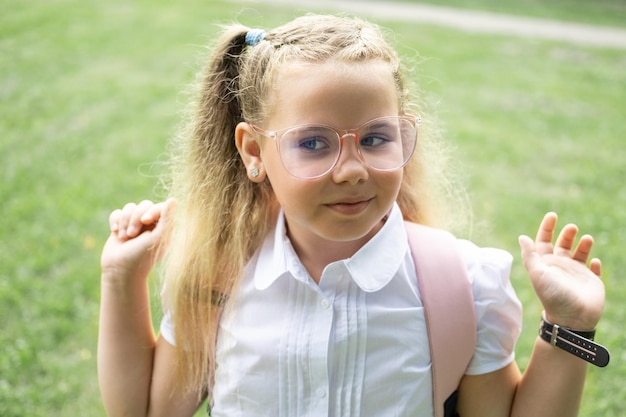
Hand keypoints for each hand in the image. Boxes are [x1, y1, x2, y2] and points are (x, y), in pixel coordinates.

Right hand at [100, 199, 175, 284]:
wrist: (120, 271)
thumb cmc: (142, 256)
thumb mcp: (158, 238)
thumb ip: (167, 219)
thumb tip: (173, 199)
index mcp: (163, 227)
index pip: (159, 206)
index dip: (151, 210)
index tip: (145, 221)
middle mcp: (150, 224)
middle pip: (143, 204)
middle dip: (135, 218)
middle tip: (132, 235)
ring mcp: (134, 224)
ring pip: (129, 207)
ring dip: (125, 221)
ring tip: (124, 237)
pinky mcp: (120, 226)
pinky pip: (117, 212)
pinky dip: (115, 220)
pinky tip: (115, 231)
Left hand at [518, 212, 604, 329]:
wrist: (572, 319)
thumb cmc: (553, 295)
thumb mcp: (538, 273)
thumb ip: (530, 255)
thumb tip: (522, 237)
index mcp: (546, 263)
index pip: (543, 241)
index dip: (546, 228)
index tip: (552, 215)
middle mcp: (560, 267)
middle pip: (562, 245)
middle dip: (566, 234)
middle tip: (571, 227)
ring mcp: (576, 274)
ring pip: (580, 254)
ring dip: (583, 245)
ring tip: (586, 238)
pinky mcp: (592, 282)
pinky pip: (594, 270)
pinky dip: (595, 264)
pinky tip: (595, 261)